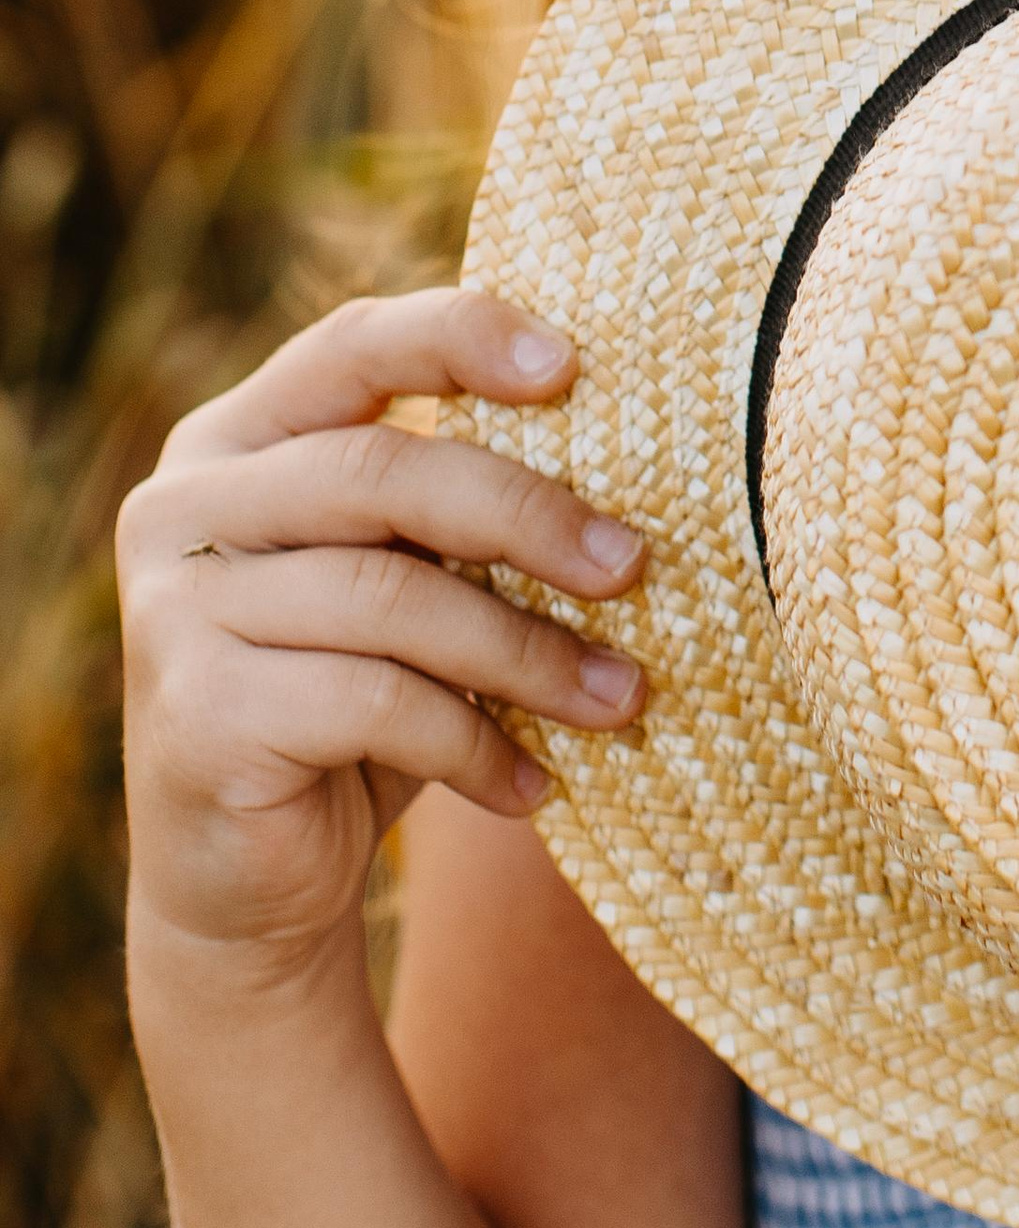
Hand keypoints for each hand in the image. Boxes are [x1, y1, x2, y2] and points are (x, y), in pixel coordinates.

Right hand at [118, 290, 647, 981]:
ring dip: (527, 651)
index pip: (352, 345)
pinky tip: (533, 781)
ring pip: (392, 596)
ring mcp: (175, 609)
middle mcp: (183, 506)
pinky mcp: (196, 713)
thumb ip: (454, 513)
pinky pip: (372, 702)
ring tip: (621, 698)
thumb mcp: (403, 587)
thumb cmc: (353, 707)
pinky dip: (474, 742)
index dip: (461, 336)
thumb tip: (630, 467)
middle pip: (383, 473)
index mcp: (235, 439)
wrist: (245, 891)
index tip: (571, 363)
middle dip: (528, 516)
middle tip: (633, 565)